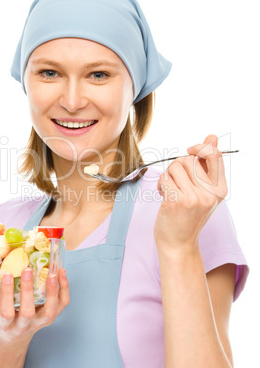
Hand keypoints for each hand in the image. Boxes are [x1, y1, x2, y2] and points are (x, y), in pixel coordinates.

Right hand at [0, 267, 69, 345]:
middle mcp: (23, 324)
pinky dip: (64, 289)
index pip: (6, 312)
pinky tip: (61, 272)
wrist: (11, 340)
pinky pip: (61, 305)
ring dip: (53, 291)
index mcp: (4, 324)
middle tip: (28, 269)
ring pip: (50, 311)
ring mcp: (39, 321)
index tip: (7, 275)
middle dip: (28, 290)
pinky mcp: (50, 316)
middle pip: (28, 312)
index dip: (7, 294)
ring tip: (54, 272)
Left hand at [154, 134, 227, 253]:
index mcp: (220, 189)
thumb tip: (212, 137)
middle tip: (176, 182)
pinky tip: (163, 195)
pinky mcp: (177, 201)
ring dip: (168, 176)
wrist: (178, 244)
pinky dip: (161, 184)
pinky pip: (165, 177)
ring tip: (170, 190)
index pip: (214, 154)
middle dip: (177, 167)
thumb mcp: (203, 192)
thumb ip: (207, 165)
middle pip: (189, 159)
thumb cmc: (188, 215)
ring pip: (175, 166)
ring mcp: (194, 198)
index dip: (200, 147)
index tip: (190, 150)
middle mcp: (210, 193)